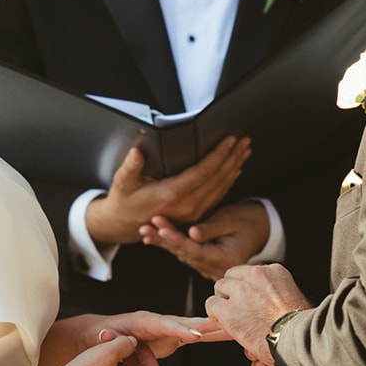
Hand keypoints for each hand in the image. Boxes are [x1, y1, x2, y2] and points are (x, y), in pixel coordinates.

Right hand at [85, 137, 250, 245]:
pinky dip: (229, 181)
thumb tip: (137, 152)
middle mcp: (187, 205)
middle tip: (244, 141)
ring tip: (244, 151)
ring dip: (234, 167)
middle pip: (218, 178)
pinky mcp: (195, 215)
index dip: (219, 155)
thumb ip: (130, 167)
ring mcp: (193, 212)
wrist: (124, 224)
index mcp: (172, 195)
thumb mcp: (122, 182)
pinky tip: (235, 169)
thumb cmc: (124, 201)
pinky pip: (217, 196)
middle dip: (233, 157)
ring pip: (221, 188)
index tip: (230, 140)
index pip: (203, 172)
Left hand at [94, 310, 232, 358]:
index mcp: (143, 322)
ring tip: (237, 328)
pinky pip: (195, 337)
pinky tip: (228, 336)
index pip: (164, 325)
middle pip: (187, 322)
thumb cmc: (99, 335)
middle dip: (207, 323)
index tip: (196, 335)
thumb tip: (108, 336)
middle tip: (228, 324)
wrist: (99, 334)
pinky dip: (212, 336)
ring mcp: (168, 330)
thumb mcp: (100, 336)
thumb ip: (107, 337)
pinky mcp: (172, 339)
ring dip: (216, 329)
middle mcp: (160, 322)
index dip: (181, 329)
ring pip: (196, 328)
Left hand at [138, 201, 269, 280]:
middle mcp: (216, 268)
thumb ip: (211, 228)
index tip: (162, 230)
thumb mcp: (231, 219)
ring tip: (145, 227)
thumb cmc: (246, 220)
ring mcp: (208, 267)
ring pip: (181, 254)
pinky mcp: (201, 262)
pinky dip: (166, 244)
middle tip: (148, 224)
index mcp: (227, 260)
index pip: (197, 251)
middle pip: (185, 253)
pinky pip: (182, 253)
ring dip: (162, 240)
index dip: (178, 240)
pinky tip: (149, 237)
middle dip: (165, 238)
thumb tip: (192, 234)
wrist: (257, 228)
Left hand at [207, 263, 311, 363]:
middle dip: (232, 291)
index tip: (249, 300)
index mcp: (274, 271)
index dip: (246, 287)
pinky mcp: (228, 310)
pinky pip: (211, 304)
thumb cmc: (298, 327)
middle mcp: (256, 275)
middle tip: (237, 307)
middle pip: (232, 276)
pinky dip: (215, 314)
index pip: (250, 272)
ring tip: (232, 316)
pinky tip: (224, 324)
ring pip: (220, 287)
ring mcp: (241, 291)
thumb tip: (262, 299)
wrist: (297, 341)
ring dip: (223, 301)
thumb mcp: (291, 297)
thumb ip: (275, 291)